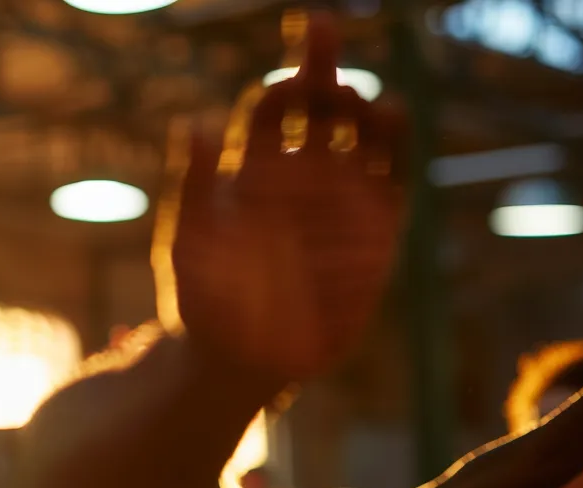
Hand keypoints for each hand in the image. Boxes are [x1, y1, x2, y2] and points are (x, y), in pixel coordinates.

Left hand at [159, 11, 401, 380]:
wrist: (238, 359)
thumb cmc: (203, 300)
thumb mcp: (187, 241)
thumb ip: (194, 182)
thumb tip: (196, 120)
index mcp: (254, 168)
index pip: (276, 106)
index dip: (285, 82)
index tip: (287, 80)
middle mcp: (301, 174)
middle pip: (322, 104)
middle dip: (324, 67)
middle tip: (324, 33)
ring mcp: (340, 199)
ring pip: (361, 133)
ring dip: (362, 104)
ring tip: (358, 94)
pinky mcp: (375, 230)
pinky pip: (392, 178)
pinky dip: (394, 146)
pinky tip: (391, 115)